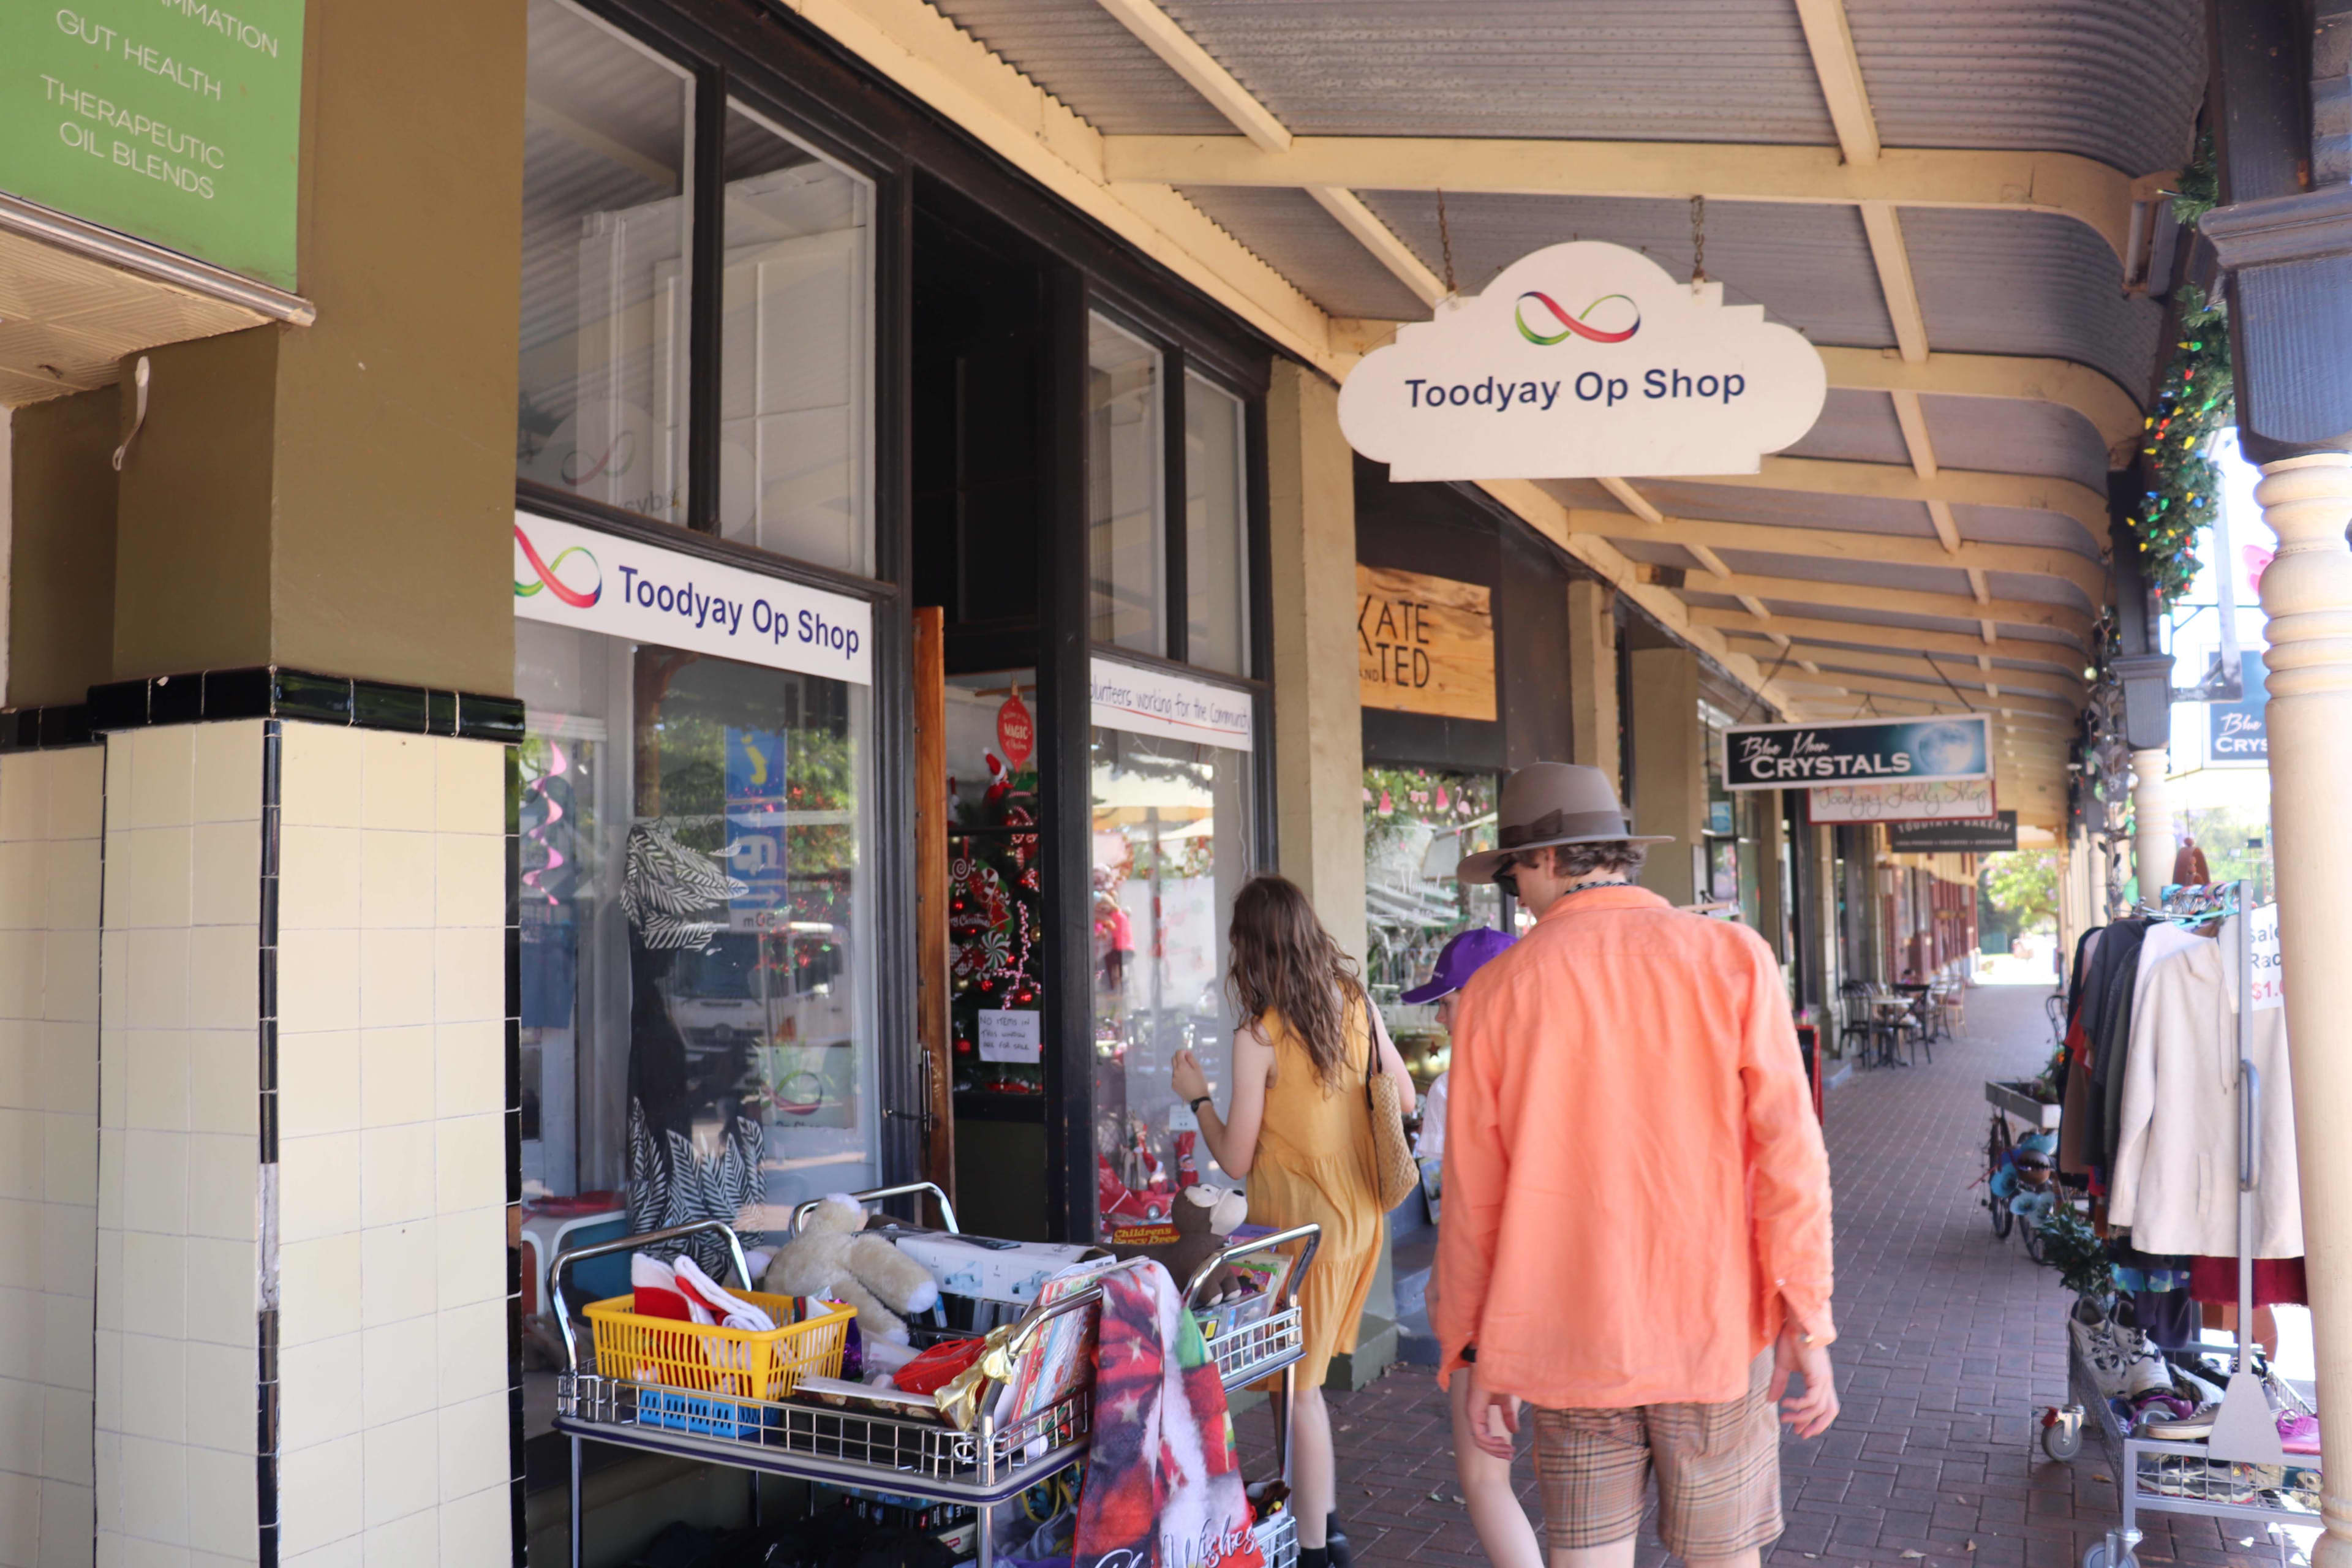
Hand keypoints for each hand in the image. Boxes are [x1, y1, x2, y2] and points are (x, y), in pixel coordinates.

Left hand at [1170, 1048, 1209, 1104]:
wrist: (1198, 1098)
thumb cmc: (1200, 1082)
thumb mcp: (1198, 1069)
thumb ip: (1191, 1059)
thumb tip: (1186, 1053)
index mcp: (1181, 1066)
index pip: (1178, 1053)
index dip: (1183, 1051)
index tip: (1188, 1054)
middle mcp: (1175, 1072)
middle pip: (1174, 1060)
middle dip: (1179, 1057)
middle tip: (1188, 1061)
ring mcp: (1173, 1079)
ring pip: (1175, 1069)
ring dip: (1180, 1068)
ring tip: (1189, 1075)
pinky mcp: (1173, 1086)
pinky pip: (1175, 1077)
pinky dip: (1180, 1076)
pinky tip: (1187, 1082)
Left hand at [1465, 1366, 1520, 1459]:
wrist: (1492, 1364)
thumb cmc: (1496, 1378)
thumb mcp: (1505, 1401)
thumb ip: (1508, 1416)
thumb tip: (1514, 1431)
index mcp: (1478, 1413)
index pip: (1484, 1436)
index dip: (1496, 1446)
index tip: (1511, 1451)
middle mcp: (1473, 1416)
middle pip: (1481, 1442)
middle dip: (1496, 1452)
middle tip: (1510, 1456)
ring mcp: (1472, 1415)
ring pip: (1480, 1442)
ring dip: (1495, 1449)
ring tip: (1509, 1451)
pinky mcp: (1473, 1413)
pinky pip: (1480, 1435)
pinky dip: (1491, 1442)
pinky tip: (1503, 1441)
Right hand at [1771, 1322, 1838, 1438]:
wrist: (1796, 1323)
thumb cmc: (1790, 1340)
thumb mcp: (1782, 1366)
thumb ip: (1778, 1384)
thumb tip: (1770, 1402)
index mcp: (1820, 1379)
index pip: (1825, 1406)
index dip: (1814, 1419)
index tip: (1797, 1428)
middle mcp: (1825, 1382)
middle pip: (1830, 1412)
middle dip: (1817, 1426)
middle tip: (1800, 1434)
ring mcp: (1824, 1379)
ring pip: (1818, 1409)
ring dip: (1801, 1418)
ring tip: (1785, 1418)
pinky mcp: (1818, 1377)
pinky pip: (1812, 1400)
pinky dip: (1799, 1406)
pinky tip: (1785, 1403)